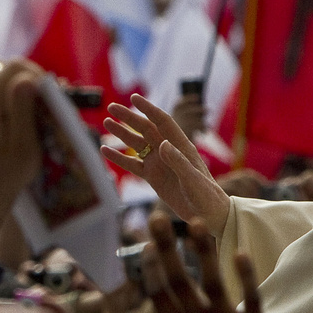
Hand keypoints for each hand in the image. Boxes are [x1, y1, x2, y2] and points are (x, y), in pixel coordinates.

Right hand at [102, 95, 229, 229]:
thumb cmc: (205, 194)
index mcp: (181, 146)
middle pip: (145, 129)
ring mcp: (159, 163)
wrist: (207, 213)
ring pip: (137, 144)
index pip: (163, 122)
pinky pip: (133, 165)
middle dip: (129, 117)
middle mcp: (168, 151)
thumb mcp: (193, 179)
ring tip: (107, 123)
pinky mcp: (152, 177)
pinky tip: (106, 151)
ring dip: (122, 134)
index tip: (134, 98)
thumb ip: (178, 161)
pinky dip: (119, 158)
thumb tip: (162, 144)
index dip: (149, 109)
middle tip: (112, 107)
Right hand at [144, 212, 282, 312]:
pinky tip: (239, 253)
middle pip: (175, 278)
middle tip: (155, 215)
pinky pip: (249, 295)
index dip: (150, 265)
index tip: (147, 242)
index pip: (156, 293)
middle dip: (164, 244)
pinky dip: (244, 273)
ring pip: (210, 279)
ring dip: (201, 249)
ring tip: (197, 223)